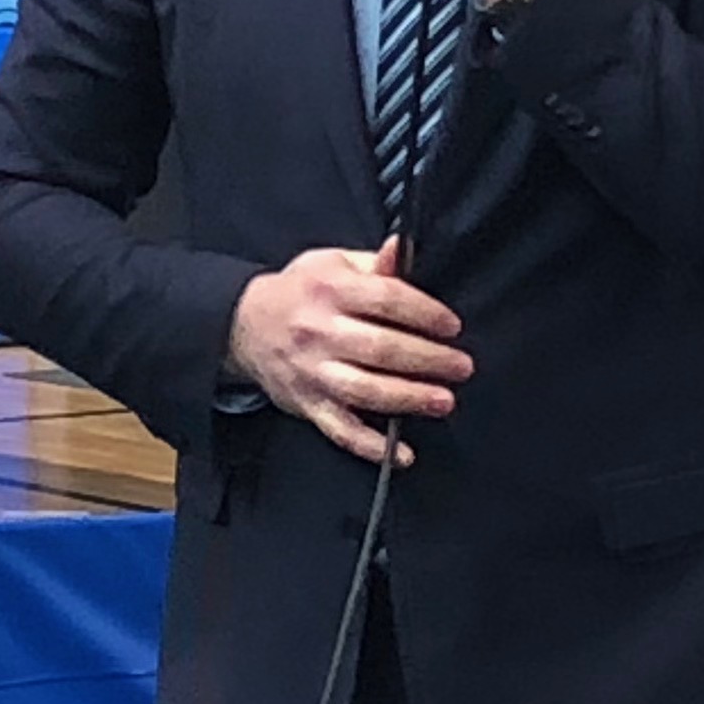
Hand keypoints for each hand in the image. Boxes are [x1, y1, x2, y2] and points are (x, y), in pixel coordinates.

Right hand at [225, 235, 469, 465]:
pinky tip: (401, 454)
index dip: (425, 314)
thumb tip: (401, 249)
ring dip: (408, 398)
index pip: (386, 300)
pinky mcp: (307, 404)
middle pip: (381, 349)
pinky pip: (341, 430)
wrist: (243, 325)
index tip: (451, 326)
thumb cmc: (300, 291)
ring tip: (443, 401)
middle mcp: (319, 331)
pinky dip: (371, 446)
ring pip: (365, 391)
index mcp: (330, 290)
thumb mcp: (332, 263)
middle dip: (428, 360)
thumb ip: (372, 263)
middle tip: (461, 367)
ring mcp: (312, 372)